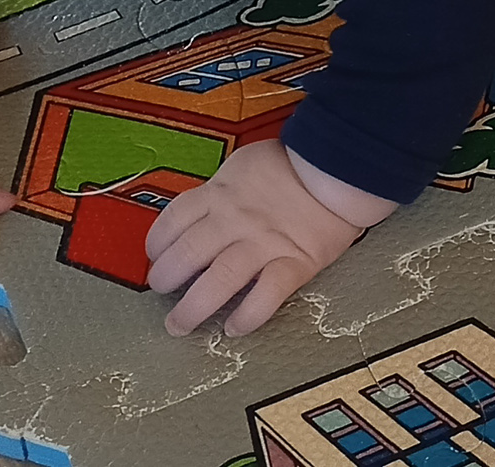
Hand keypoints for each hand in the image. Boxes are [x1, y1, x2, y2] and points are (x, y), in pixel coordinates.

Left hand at [142, 140, 388, 336]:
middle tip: (162, 294)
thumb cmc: (291, 165)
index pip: (173, 220)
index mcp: (220, 193)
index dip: (157, 244)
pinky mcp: (294, 263)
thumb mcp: (243, 165)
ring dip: (193, 308)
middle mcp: (234, 221)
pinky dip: (246, 317)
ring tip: (180, 324)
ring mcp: (263, 244)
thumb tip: (200, 211)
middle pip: (187, 255)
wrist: (339, 169)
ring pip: (218, 281)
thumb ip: (220, 190)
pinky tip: (233, 329)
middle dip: (165, 280)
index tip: (155, 257)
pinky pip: (265, 297)